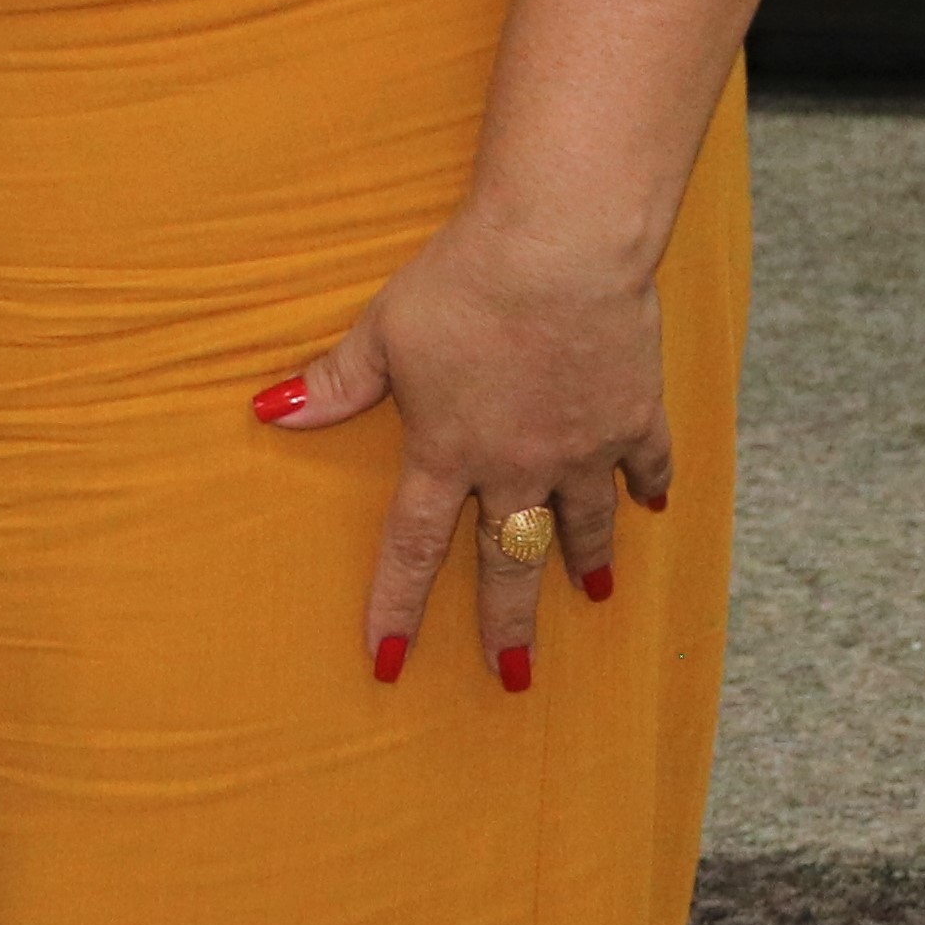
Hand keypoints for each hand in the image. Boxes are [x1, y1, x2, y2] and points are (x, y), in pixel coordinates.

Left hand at [254, 212, 674, 690]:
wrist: (560, 250)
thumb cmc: (460, 284)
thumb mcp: (382, 332)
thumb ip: (333, 383)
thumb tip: (269, 412)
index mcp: (449, 451)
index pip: (413, 547)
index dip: (397, 605)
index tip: (389, 661)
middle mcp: (519, 465)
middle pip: (509, 560)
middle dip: (508, 622)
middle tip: (513, 674)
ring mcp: (584, 446)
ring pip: (585, 523)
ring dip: (587, 560)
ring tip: (594, 594)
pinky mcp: (635, 415)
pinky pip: (647, 465)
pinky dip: (651, 486)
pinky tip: (655, 505)